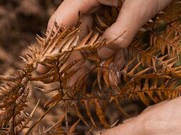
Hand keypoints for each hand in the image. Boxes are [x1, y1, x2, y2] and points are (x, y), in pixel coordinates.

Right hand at [44, 0, 171, 71]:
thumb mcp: (137, 10)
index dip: (52, 47)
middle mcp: (92, 2)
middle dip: (75, 59)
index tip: (43, 68)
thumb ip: (119, 33)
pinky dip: (114, 52)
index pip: (61, 22)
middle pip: (76, 33)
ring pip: (94, 38)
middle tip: (69, 82)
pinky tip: (116, 69)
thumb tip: (101, 56)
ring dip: (95, 59)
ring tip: (88, 81)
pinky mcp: (118, 16)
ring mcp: (106, 9)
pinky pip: (111, 36)